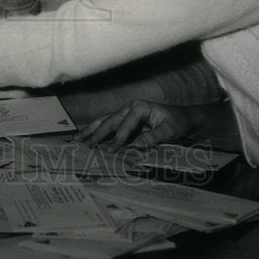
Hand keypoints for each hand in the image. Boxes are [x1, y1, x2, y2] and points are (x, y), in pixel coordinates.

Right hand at [77, 99, 192, 150]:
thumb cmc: (176, 123)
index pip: (125, 125)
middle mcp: (129, 107)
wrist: (181, 117)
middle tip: (86, 145)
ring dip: (91, 130)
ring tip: (77, 139)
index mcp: (139, 107)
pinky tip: (86, 136)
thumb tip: (136, 146)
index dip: (117, 138)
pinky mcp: (124, 118)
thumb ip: (153, 137)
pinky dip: (96, 129)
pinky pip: (108, 123)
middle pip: (110, 121)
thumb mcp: (169, 131)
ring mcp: (125, 111)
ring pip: (104, 120)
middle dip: (97, 134)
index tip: (110, 151)